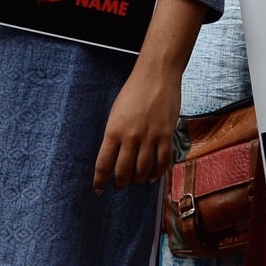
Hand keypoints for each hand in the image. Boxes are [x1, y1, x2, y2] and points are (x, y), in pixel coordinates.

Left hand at [92, 59, 179, 192]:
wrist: (157, 76)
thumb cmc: (134, 91)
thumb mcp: (116, 113)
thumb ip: (114, 135)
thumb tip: (114, 156)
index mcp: (113, 131)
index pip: (103, 164)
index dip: (100, 181)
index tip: (99, 190)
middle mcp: (131, 137)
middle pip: (123, 172)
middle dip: (120, 183)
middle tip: (120, 185)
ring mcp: (150, 137)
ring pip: (143, 171)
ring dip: (138, 180)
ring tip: (136, 181)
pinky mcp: (167, 135)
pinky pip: (162, 162)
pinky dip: (157, 173)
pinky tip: (152, 176)